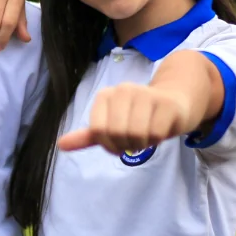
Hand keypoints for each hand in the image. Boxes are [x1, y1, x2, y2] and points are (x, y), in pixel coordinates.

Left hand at [57, 83, 195, 154]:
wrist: (174, 102)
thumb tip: (61, 145)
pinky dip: (157, 139)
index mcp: (105, 95)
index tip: (117, 143)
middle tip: (134, 141)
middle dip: (126, 145)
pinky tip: (160, 130)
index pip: (98, 131)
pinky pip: (155, 133)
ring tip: (147, 135)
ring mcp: (145, 94)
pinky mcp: (166, 103)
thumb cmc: (138, 116)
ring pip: (135, 134)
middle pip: (116, 133)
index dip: (108, 144)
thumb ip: (88, 136)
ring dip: (142, 144)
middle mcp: (123, 90)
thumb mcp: (110, 126)